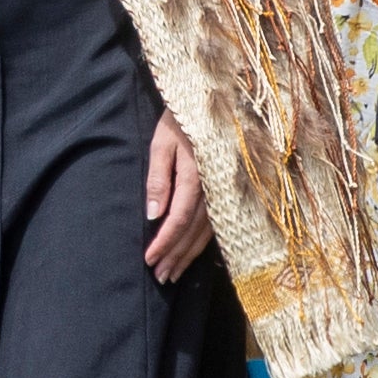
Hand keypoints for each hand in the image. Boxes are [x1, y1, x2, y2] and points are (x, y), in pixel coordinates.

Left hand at [144, 112, 211, 278]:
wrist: (216, 99)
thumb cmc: (182, 118)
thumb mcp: (162, 142)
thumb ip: (158, 178)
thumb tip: (152, 215)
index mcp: (198, 174)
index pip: (179, 219)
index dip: (164, 242)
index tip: (149, 260)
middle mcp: (216, 187)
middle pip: (194, 231)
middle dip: (175, 256)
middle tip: (160, 277)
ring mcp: (225, 190)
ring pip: (207, 232)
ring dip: (189, 255)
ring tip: (173, 274)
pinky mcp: (229, 190)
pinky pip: (217, 223)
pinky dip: (203, 242)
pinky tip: (192, 254)